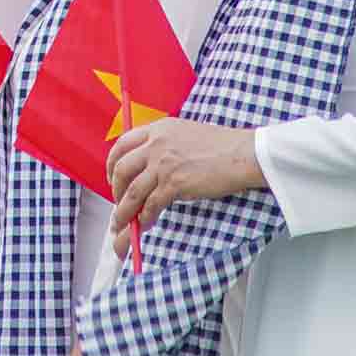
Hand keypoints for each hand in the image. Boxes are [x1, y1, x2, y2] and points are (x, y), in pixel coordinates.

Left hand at [104, 118, 264, 258]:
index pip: (121, 145)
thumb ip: (163, 144)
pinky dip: (145, 218)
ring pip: (132, 192)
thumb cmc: (221, 146)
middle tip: (117, 204)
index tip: (112, 178)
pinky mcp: (174, 183)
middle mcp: (156, 145)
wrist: (243, 154)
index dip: (112, 164)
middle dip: (115, 192)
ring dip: (124, 213)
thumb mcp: (184, 133)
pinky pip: (151, 205)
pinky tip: (146, 224)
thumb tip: (147, 167)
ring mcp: (163, 164)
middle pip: (121, 170)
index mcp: (157, 130)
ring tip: (122, 226)